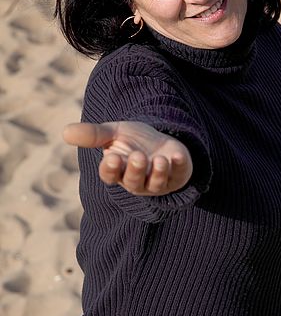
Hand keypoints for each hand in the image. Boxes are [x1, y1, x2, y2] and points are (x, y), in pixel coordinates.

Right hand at [63, 121, 192, 195]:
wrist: (160, 142)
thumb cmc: (133, 141)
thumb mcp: (114, 133)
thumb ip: (93, 134)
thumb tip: (65, 132)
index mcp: (118, 171)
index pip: (110, 176)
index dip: (111, 169)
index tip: (112, 157)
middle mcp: (136, 181)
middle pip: (133, 182)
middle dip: (135, 170)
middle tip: (138, 156)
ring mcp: (158, 181)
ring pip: (156, 184)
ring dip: (158, 173)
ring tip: (159, 160)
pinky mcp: (177, 176)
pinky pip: (179, 175)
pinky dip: (179, 166)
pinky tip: (177, 156)